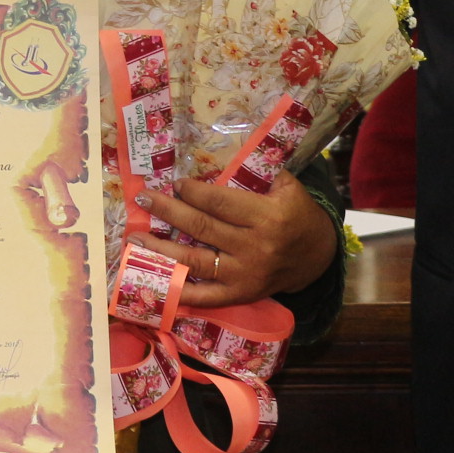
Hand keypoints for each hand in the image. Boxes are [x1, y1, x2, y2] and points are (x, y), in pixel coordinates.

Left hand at [134, 170, 338, 307]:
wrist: (318, 257)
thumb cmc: (298, 215)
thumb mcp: (288, 188)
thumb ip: (258, 174)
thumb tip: (217, 157)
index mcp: (267, 217)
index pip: (220, 203)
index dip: (193, 192)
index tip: (175, 183)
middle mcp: (254, 247)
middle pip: (202, 228)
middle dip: (168, 212)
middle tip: (143, 200)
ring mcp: (245, 274)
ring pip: (196, 261)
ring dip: (162, 250)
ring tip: (135, 238)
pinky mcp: (240, 294)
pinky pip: (205, 295)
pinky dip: (179, 291)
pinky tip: (155, 280)